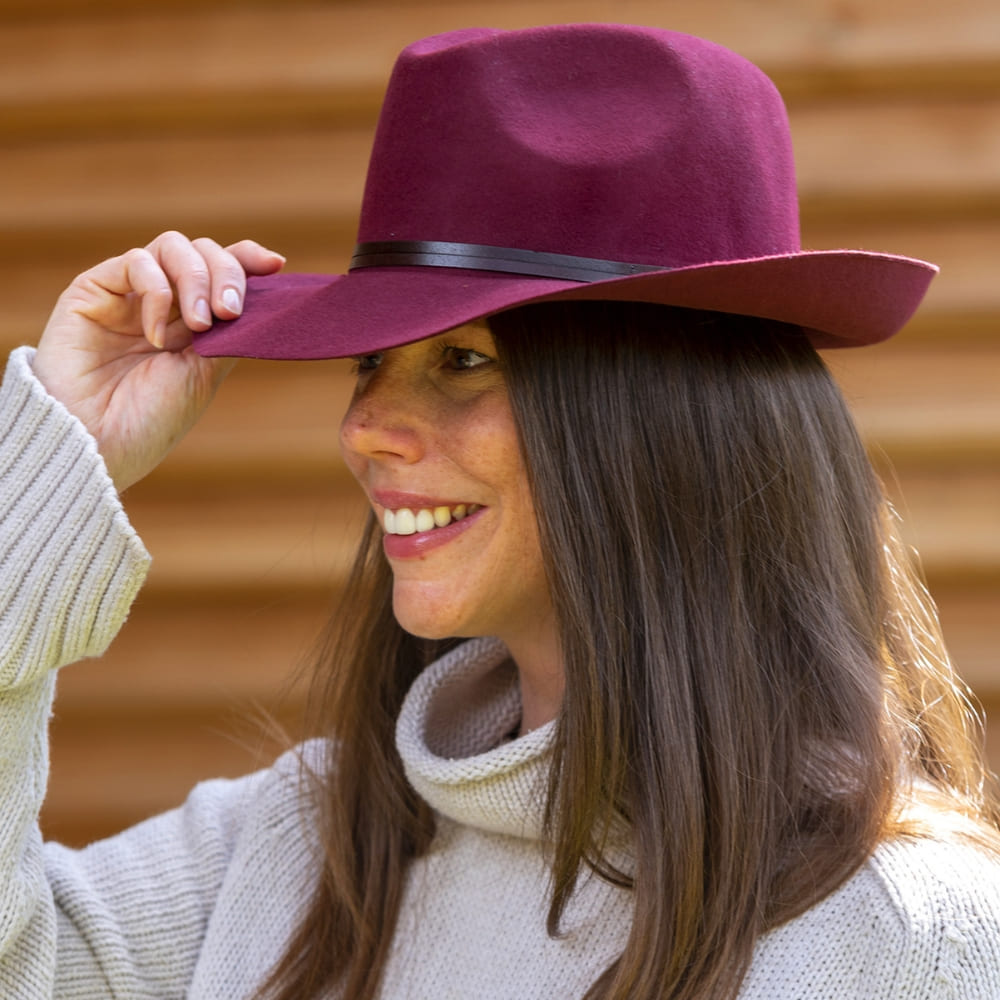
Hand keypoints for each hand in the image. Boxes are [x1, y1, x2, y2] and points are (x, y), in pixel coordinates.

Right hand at [32, 231, 284, 490]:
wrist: (97, 443)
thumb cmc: (150, 418)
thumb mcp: (206, 373)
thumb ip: (230, 331)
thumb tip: (266, 294)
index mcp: (193, 322)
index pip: (223, 270)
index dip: (248, 259)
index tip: (275, 265)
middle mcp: (163, 302)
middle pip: (204, 252)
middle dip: (227, 274)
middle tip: (229, 313)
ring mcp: (128, 294)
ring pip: (173, 247)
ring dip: (196, 279)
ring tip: (200, 324)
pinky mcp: (93, 290)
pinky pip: (136, 262)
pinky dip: (157, 293)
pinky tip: (156, 336)